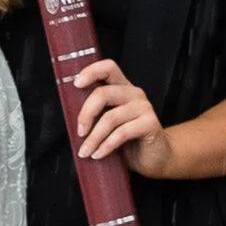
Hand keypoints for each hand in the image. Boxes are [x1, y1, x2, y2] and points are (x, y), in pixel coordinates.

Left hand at [74, 57, 171, 178]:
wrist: (156, 157)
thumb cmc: (129, 140)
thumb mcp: (109, 123)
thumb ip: (97, 113)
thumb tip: (69, 116)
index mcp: (122, 88)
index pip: (108, 68)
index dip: (91, 72)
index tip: (76, 84)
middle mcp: (134, 93)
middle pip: (103, 93)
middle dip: (86, 114)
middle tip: (79, 132)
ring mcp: (144, 107)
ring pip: (110, 117)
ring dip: (94, 137)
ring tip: (86, 151)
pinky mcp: (151, 124)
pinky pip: (122, 133)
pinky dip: (106, 145)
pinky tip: (99, 154)